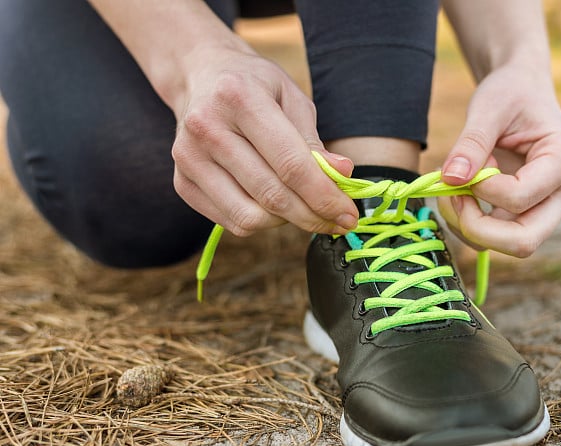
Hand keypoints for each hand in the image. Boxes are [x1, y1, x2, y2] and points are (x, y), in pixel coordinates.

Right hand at [170, 43, 358, 235]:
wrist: (200, 78)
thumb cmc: (255, 88)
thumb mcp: (292, 99)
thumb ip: (314, 141)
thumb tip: (342, 175)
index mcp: (239, 98)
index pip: (291, 165)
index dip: (325, 196)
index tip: (349, 215)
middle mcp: (206, 128)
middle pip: (271, 196)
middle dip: (313, 217)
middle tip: (338, 223)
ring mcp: (187, 158)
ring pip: (250, 218)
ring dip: (287, 222)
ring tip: (302, 206)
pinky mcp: (181, 183)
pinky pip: (231, 222)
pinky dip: (261, 222)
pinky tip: (272, 204)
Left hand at [439, 64, 560, 256]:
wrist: (521, 92)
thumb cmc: (511, 93)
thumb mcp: (489, 107)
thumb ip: (471, 143)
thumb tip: (451, 179)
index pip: (521, 197)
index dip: (482, 189)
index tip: (466, 165)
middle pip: (524, 241)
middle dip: (477, 227)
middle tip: (451, 196)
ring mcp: (548, 208)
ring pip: (508, 246)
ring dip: (468, 227)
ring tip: (452, 189)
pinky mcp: (528, 215)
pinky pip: (496, 239)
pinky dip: (468, 224)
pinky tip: (459, 194)